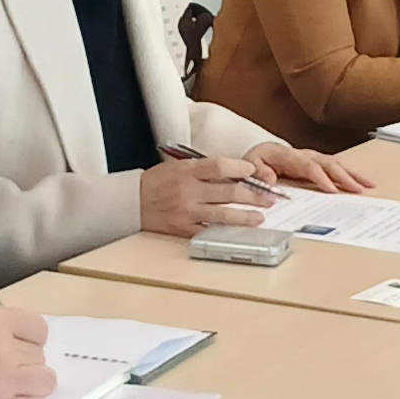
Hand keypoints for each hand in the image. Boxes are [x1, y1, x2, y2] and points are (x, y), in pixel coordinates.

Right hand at [0, 298, 55, 398]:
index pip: (38, 328)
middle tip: (4, 368)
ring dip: (31, 383)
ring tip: (11, 386)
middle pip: (40, 356)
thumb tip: (15, 324)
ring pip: (44, 381)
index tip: (16, 345)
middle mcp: (3, 348)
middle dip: (25, 361)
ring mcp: (4, 381)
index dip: (28, 338)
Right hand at [142, 154, 280, 236]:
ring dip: (245, 216)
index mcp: (187, 171)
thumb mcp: (178, 167)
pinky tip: (237, 232)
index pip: (220, 166)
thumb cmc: (156, 182)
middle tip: (269, 197)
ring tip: (260, 216)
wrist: (130, 202)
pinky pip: (209, 231)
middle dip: (254, 195)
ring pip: (223, 215)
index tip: (253, 170)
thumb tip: (235, 173)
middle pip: (228, 192)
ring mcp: (187, 212)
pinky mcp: (183, 229)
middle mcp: (188, 191)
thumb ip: (203, 170)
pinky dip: (225, 231)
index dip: (241, 168)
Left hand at [257, 142, 374, 193]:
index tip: (331, 190)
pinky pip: (337, 167)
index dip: (321, 177)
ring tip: (369, 185)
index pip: (308, 166)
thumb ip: (259, 173)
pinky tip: (363, 182)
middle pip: (328, 163)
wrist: (260, 151)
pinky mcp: (318, 162)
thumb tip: (270, 179)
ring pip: (336, 163)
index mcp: (288, 156)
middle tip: (357, 189)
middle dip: (344, 176)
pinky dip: (351, 174)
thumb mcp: (250, 166)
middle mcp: (304, 155)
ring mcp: (313, 157)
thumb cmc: (256, 161)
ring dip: (353, 174)